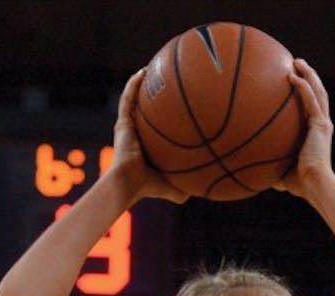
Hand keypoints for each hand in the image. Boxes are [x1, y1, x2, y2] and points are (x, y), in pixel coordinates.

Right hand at [111, 69, 189, 203]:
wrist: (129, 184)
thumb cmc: (150, 187)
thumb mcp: (176, 186)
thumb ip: (191, 186)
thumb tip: (211, 188)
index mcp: (148, 146)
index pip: (157, 127)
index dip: (166, 116)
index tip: (179, 105)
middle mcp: (137, 134)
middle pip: (146, 110)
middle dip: (155, 95)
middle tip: (167, 81)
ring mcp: (128, 128)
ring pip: (135, 100)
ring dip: (142, 84)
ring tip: (152, 68)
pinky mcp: (122, 123)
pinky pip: (128, 100)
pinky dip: (133, 85)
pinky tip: (142, 72)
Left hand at [274, 59, 334, 198]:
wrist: (314, 185)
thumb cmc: (298, 183)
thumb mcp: (278, 169)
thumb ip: (266, 164)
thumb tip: (245, 168)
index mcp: (315, 132)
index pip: (311, 107)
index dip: (305, 92)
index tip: (293, 81)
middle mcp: (321, 125)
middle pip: (317, 93)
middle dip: (309, 76)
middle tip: (296, 64)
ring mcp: (322, 123)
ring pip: (318, 91)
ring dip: (309, 75)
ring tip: (297, 61)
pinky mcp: (321, 125)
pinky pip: (311, 100)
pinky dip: (303, 87)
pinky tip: (292, 76)